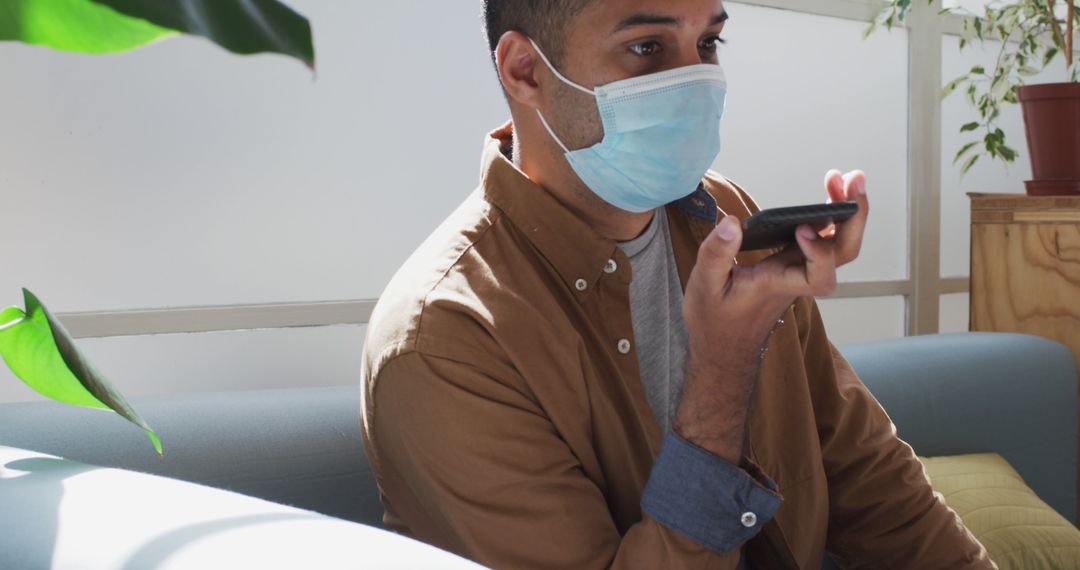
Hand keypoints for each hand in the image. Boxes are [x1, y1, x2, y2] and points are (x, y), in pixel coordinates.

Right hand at [673, 170, 868, 462]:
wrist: (725, 347)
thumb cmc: (715, 319)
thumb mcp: (704, 285)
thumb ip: (716, 254)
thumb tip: (731, 223)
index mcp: (778, 286)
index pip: (818, 275)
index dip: (819, 252)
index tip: (803, 228)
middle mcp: (797, 277)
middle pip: (844, 252)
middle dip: (854, 215)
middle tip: (852, 178)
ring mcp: (799, 270)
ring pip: (839, 244)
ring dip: (845, 210)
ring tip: (841, 177)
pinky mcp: (795, 264)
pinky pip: (824, 240)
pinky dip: (830, 215)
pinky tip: (827, 193)